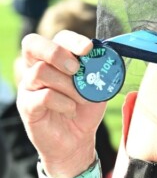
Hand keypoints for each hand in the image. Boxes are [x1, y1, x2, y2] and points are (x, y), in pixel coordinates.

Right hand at [17, 30, 105, 177]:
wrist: (76, 140)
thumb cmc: (85, 108)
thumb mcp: (97, 85)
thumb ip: (100, 68)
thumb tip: (109, 51)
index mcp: (55, 58)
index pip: (58, 37)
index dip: (72, 40)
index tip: (89, 49)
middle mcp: (36, 67)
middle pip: (33, 44)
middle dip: (57, 52)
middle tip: (76, 69)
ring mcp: (28, 87)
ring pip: (40, 71)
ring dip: (67, 84)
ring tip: (80, 98)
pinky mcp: (27, 106)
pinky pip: (43, 96)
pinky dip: (63, 102)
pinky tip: (71, 109)